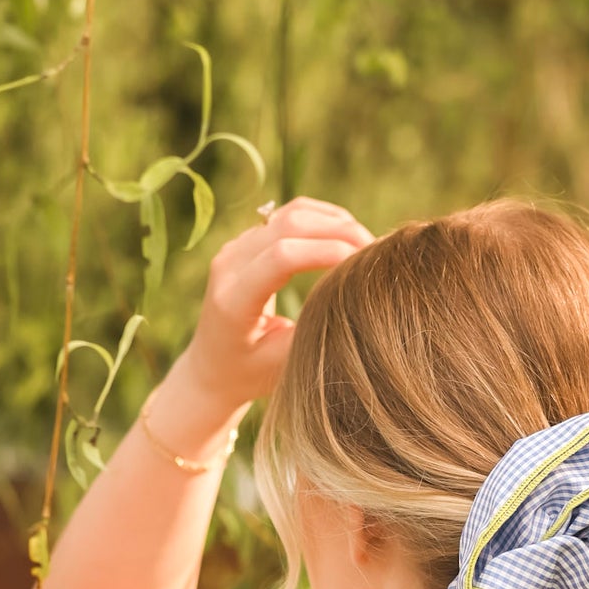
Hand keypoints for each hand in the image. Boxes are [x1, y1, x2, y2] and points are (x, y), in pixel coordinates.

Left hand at [180, 196, 374, 407]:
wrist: (212, 368)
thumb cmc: (250, 376)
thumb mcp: (282, 365)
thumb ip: (312, 328)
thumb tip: (354, 295)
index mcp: (233, 301)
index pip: (282, 257)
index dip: (329, 252)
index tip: (366, 263)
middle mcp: (229, 265)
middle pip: (289, 224)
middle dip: (339, 231)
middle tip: (377, 251)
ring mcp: (236, 248)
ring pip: (291, 212)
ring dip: (335, 221)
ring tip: (367, 244)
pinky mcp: (248, 241)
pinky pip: (288, 215)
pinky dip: (323, 220)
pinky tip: (347, 238)